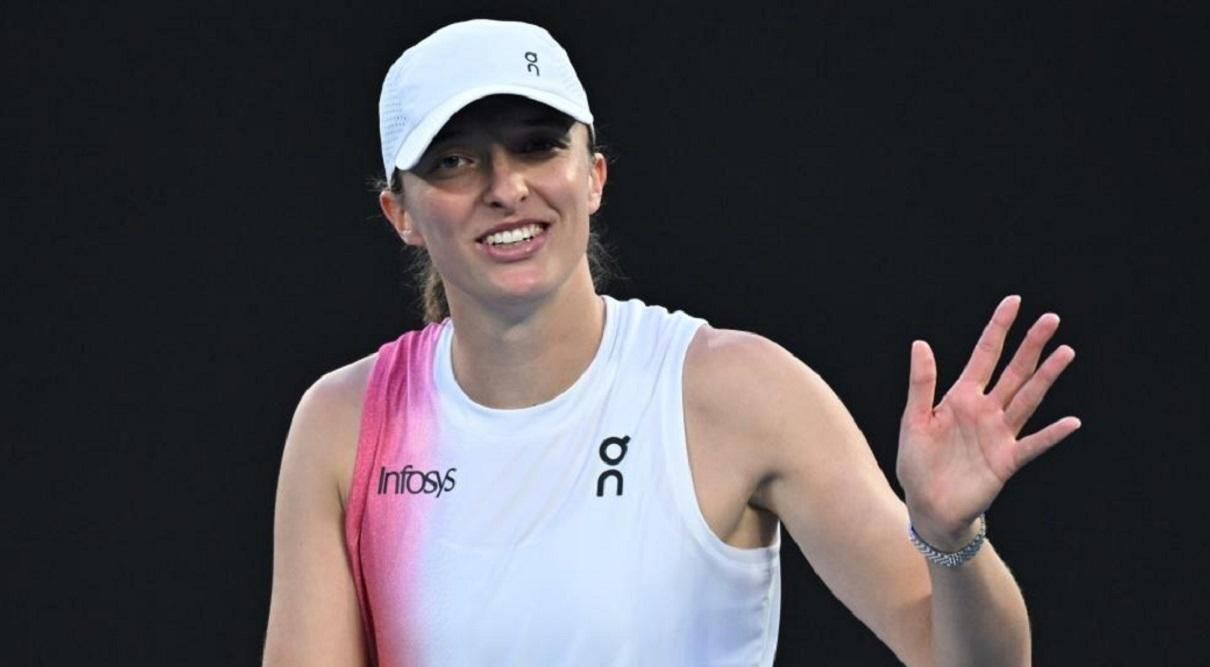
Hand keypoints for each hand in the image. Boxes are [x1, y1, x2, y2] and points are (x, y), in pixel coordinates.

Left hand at [896, 295, 1080, 548]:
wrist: (927, 506)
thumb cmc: (918, 463)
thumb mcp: (914, 420)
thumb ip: (922, 384)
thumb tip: (920, 343)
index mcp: (960, 397)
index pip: (984, 355)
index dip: (998, 329)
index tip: (1014, 302)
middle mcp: (985, 411)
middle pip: (1013, 371)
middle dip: (1031, 345)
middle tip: (1051, 319)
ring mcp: (999, 434)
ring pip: (1027, 399)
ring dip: (1045, 377)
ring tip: (1065, 353)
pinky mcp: (1007, 461)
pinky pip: (1033, 445)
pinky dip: (1051, 434)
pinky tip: (1070, 421)